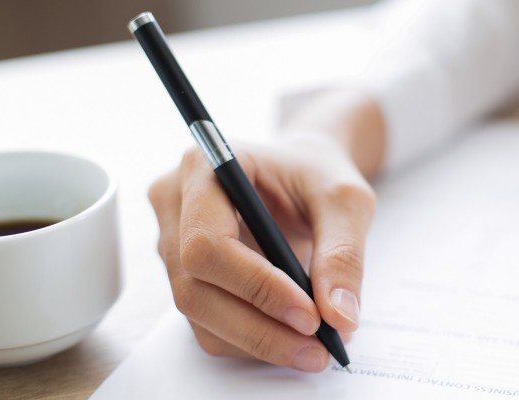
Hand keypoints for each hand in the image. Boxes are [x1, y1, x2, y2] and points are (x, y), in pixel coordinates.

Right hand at [148, 134, 374, 370]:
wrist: (303, 177)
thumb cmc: (317, 176)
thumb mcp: (346, 200)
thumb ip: (344, 253)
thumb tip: (339, 317)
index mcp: (204, 167)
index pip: (208, 241)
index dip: (256, 286)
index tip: (310, 315)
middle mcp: (174, 204)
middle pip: (194, 287)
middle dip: (259, 328)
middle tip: (318, 348)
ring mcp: (172, 243)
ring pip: (199, 314)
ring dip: (257, 342)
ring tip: (314, 350)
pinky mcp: (185, 276)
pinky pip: (207, 325)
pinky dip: (251, 342)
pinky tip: (292, 341)